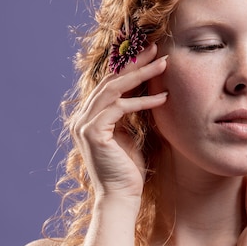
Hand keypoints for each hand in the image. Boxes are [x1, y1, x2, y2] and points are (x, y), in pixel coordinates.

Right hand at [71, 44, 167, 198]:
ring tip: (164, 64)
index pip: (109, 84)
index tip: (150, 54)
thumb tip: (145, 94)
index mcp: (89, 116)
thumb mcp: (131, 134)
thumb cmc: (128, 169)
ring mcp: (84, 124)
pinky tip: (163, 98)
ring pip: (114, 89)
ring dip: (141, 75)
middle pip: (111, 80)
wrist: (120, 196)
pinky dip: (142, 102)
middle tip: (157, 49)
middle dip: (135, 63)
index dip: (130, 67)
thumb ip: (131, 114)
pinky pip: (119, 108)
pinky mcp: (93, 132)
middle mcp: (82, 117)